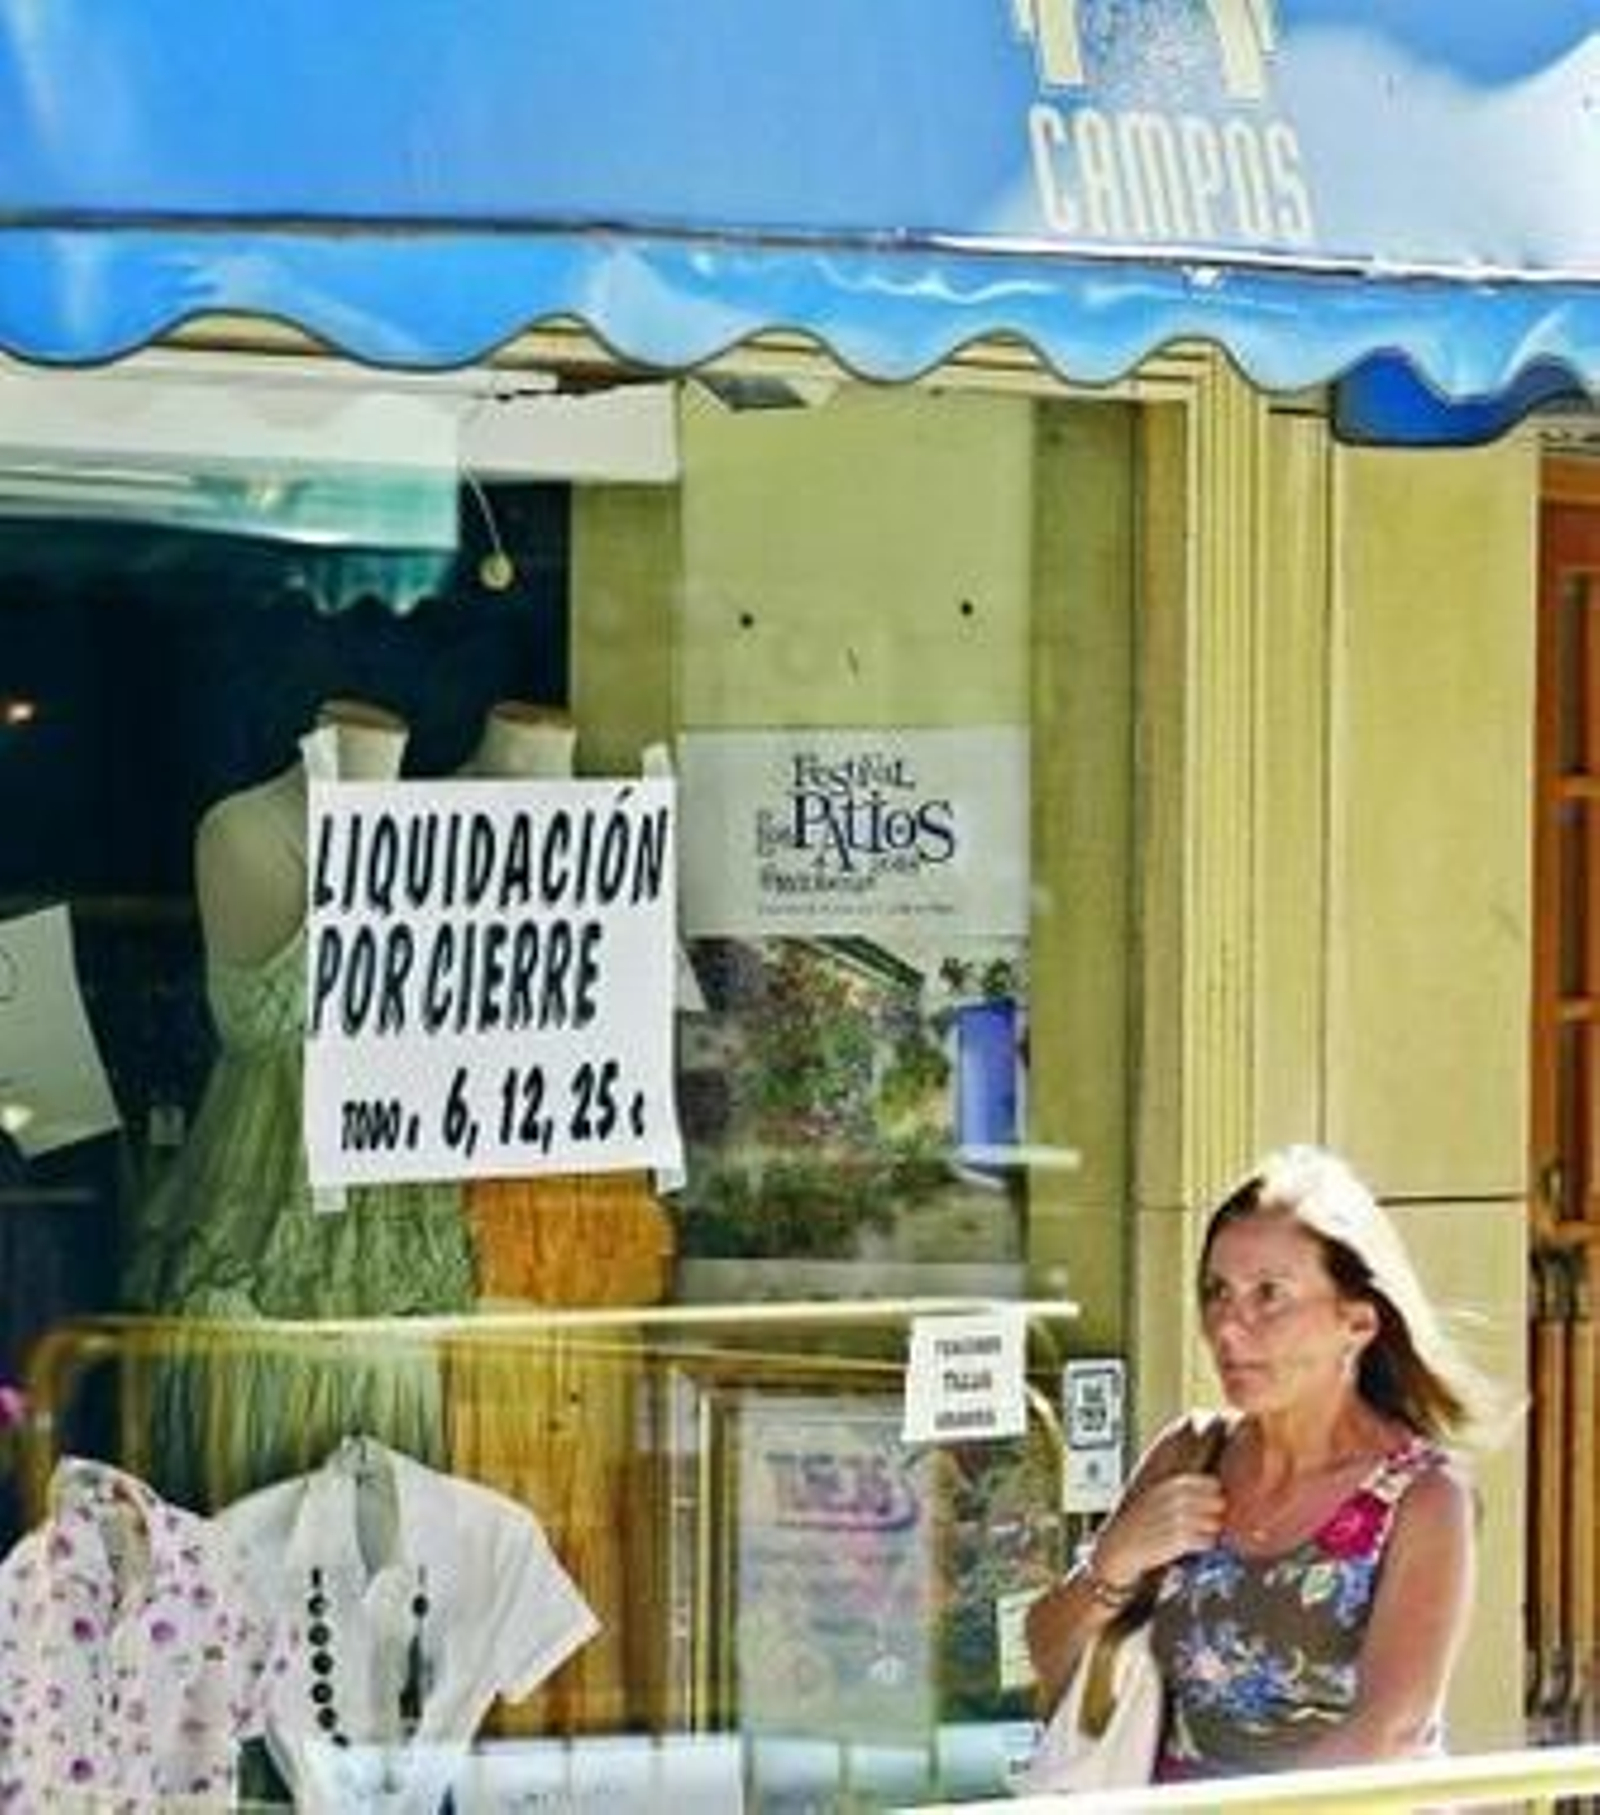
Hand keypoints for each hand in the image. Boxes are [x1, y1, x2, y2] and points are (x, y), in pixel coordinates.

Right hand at [1091, 1471, 1226, 1584]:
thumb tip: (1209, 1490)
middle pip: (1216, 1502)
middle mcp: (1173, 1501)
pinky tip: (1198, 1544)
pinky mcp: (1179, 1542)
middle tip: (1211, 1517)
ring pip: (1214, 1522)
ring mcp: (1176, 1521)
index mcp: (1167, 1486)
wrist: (1118, 1548)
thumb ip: (1175, 1493)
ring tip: (1204, 1531)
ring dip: (1213, 1528)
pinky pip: (1207, 1541)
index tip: (1213, 1497)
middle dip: (1216, 1511)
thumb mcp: (1151, 1498)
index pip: (1208, 1482)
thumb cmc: (1137, 1525)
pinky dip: (1206, 1543)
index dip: (1214, 1490)